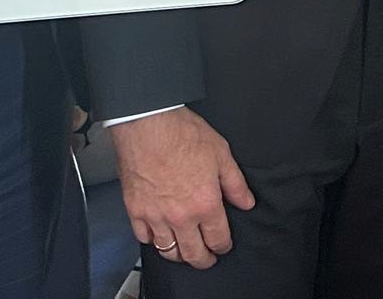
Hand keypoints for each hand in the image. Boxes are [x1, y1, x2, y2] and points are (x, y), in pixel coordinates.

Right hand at [111, 107, 255, 268]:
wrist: (147, 123)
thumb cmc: (182, 133)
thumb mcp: (221, 153)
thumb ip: (235, 183)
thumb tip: (246, 202)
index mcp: (205, 204)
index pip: (218, 239)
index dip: (223, 246)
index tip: (223, 245)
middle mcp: (181, 217)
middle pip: (193, 254)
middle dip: (203, 260)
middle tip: (206, 259)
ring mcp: (156, 216)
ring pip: (168, 251)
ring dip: (179, 255)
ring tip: (184, 251)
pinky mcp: (135, 209)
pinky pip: (143, 238)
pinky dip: (152, 240)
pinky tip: (157, 235)